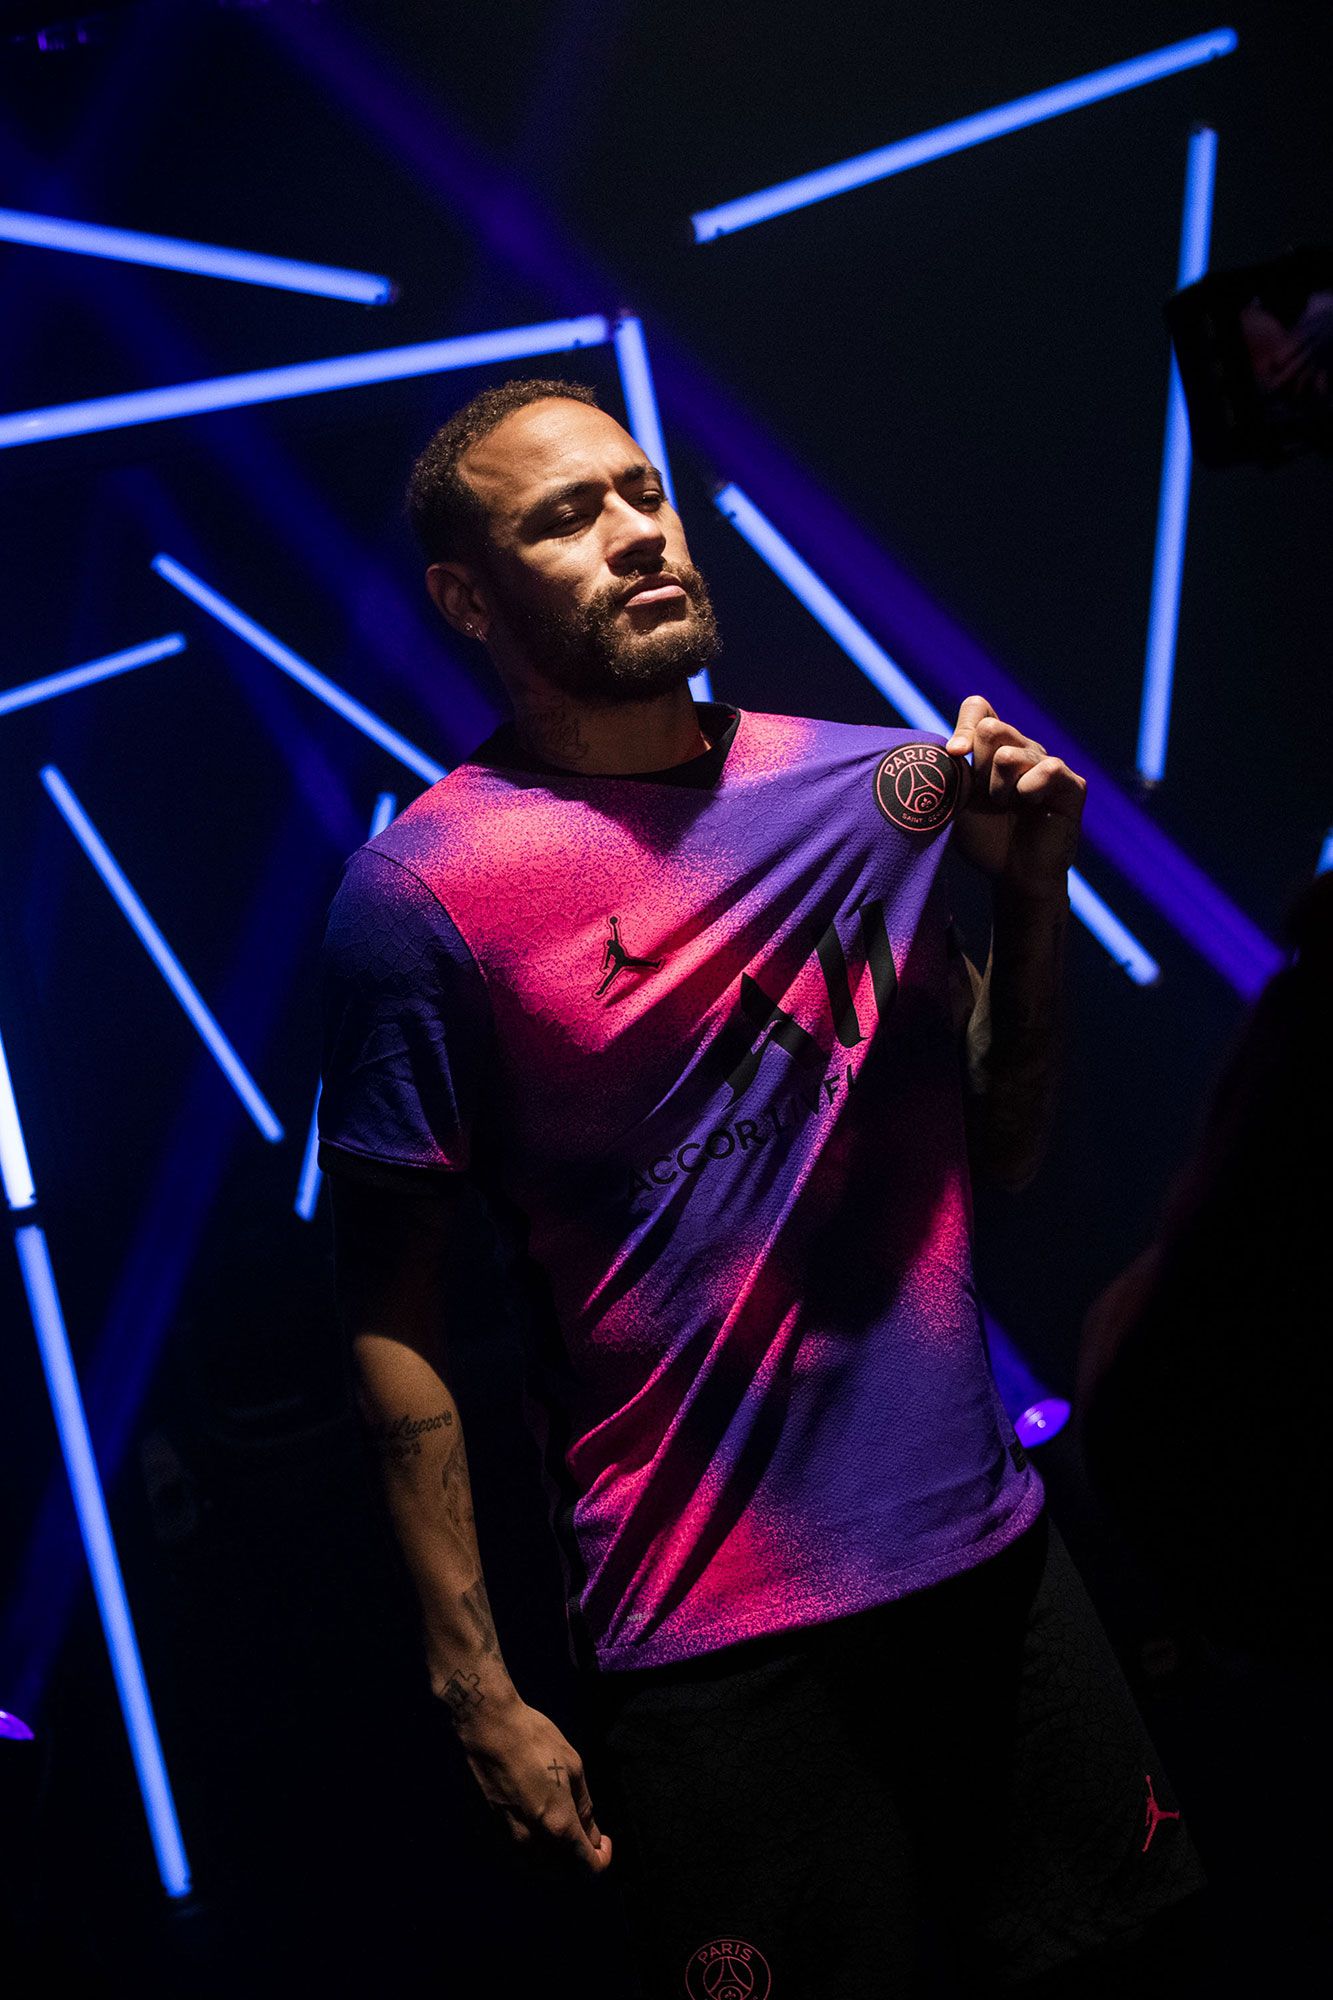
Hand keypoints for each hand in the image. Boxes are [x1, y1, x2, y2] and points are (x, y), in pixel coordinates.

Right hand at [452, 1693, 612, 1875]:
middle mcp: (533, 1840)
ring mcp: (510, 1837)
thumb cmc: (533, 1740)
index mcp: (558, 1824)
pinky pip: (522, 1855)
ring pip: (542, 1866)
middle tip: (588, 1832)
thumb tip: (592, 1835)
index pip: (587, 1866)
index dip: (602, 1858)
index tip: (605, 1841)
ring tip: (565, 1828)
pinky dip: (538, 1850)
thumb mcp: (573, 1767)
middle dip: (581, 1858)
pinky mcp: (494, 1830)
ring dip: (559, 1857)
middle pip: (565, 1871)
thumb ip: (584, 1807)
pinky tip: (541, 1826)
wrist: (488, 1729)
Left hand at [944, 695, 1085, 898]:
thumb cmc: (984, 838)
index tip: (955, 753)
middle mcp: (1021, 750)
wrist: (1014, 875)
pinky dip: (1030, 788)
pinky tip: (1031, 804)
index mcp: (992, 749)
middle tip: (989, 797)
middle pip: (992, 728)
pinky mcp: (1071, 784)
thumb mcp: (957, 804)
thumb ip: (951, 773)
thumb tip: (950, 748)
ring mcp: (1047, 764)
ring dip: (1000, 788)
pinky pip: (1048, 769)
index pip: (979, 708)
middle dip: (980, 767)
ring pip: (1012, 754)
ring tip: (1006, 807)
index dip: (965, 726)